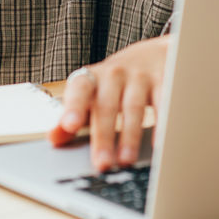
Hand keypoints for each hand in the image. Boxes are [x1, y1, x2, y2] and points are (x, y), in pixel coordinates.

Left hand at [48, 35, 169, 171]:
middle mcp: (115, 74)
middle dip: (103, 136)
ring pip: (133, 107)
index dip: (73, 106)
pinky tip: (159, 144)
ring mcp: (140, 76)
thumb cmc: (114, 83)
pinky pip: (163, 103)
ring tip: (126, 160)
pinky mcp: (165, 80)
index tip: (69, 125)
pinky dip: (161, 124)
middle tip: (101, 163)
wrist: (151, 55)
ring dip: (129, 136)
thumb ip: (73, 115)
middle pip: (106, 105)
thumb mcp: (92, 95)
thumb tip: (53, 138)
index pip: (79, 89)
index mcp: (92, 78)